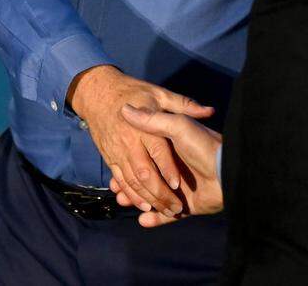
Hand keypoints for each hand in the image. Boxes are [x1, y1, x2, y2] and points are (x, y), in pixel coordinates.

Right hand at [68, 65, 212, 216]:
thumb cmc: (138, 93)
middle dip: (157, 192)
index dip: (167, 169)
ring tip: (153, 210)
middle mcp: (134, 145)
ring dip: (143, 199)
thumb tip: (209, 111)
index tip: (175, 183)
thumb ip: (184, 106)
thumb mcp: (163, 96)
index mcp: (148, 131)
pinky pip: (125, 185)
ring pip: (134, 184)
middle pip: (144, 174)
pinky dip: (134, 200)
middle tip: (169, 203)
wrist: (98, 94)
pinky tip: (143, 215)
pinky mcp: (115, 162)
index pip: (159, 153)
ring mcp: (124, 156)